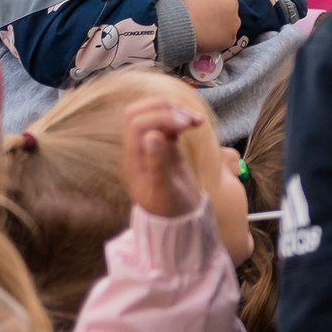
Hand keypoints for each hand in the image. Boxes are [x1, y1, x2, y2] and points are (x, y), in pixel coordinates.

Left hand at [118, 100, 208, 219]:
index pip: (136, 123)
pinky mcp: (167, 148)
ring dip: (175, 111)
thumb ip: (158, 163)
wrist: (181, 222)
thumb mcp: (164, 191)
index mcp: (134, 160)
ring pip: (154, 114)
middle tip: (189, 120)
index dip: (160, 117)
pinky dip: (181, 118)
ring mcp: (153, 147)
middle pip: (139, 113)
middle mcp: (140, 150)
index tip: (185, 126)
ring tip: (197, 121)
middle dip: (165, 108)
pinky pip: (168, 124)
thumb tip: (152, 135)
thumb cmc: (171, 211)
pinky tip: (196, 124)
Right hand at [182, 0, 242, 54]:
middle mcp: (234, 5)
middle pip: (231, 6)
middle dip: (221, 9)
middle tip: (207, 15)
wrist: (179, 27)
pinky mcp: (230, 38)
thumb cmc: (184, 5)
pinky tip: (208, 38)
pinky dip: (220, 38)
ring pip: (231, 22)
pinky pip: (228, 37)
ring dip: (223, 24)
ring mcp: (234, 23)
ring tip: (206, 28)